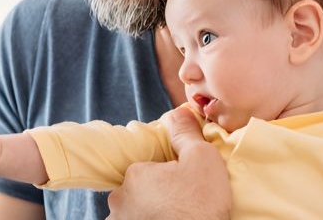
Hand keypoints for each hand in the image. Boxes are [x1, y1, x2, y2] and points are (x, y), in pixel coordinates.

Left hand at [106, 106, 231, 219]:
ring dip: (152, 214)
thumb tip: (177, 113)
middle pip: (141, 192)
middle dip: (158, 197)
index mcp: (134, 174)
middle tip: (184, 206)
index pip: (151, 169)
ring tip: (179, 218)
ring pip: (137, 213)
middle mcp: (119, 200)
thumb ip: (186, 134)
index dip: (171, 176)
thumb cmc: (198, 205)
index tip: (187, 187)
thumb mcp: (202, 159)